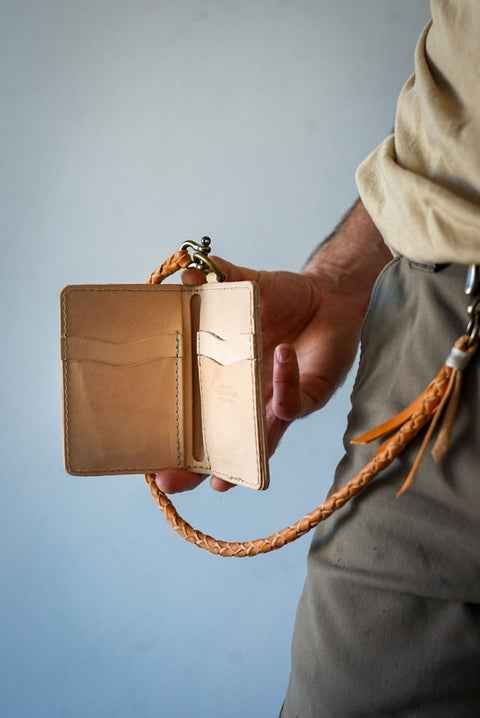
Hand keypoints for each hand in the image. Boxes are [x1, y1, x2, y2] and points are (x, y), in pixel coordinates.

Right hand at [155, 257, 363, 493]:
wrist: (329, 295)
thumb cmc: (284, 299)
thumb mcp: (246, 287)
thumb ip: (218, 279)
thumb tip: (186, 274)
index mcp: (225, 377)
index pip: (195, 414)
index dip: (175, 437)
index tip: (146, 458)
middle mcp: (249, 398)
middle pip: (219, 442)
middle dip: (195, 467)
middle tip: (168, 480)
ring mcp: (277, 402)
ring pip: (257, 442)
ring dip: (239, 456)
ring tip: (217, 478)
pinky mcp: (308, 397)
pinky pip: (291, 403)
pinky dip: (282, 383)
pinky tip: (279, 356)